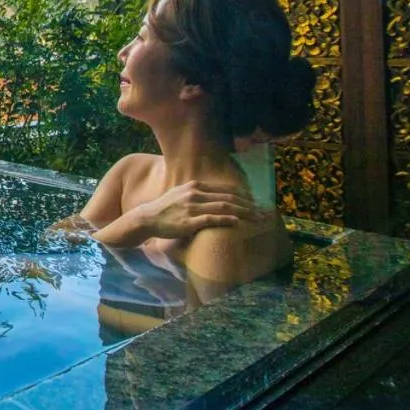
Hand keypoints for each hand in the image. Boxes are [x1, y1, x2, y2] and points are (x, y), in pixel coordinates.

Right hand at [134, 181, 257, 238]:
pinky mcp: (190, 221)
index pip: (225, 190)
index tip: (255, 202)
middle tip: (262, 211)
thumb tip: (213, 199)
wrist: (147, 218)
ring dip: (243, 212)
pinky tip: (237, 222)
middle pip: (228, 198)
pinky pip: (212, 219)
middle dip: (248, 204)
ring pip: (224, 208)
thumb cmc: (165, 209)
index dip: (242, 196)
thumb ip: (197, 194)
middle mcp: (195, 194)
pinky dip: (226, 220)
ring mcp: (192, 207)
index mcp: (195, 186)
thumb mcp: (180, 194)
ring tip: (256, 218)